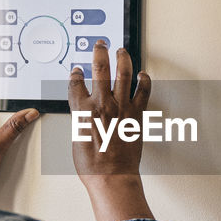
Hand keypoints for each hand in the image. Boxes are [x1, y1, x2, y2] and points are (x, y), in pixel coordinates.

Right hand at [68, 41, 153, 220]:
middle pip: (100, 70)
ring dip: (123, 59)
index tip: (77, 70)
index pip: (76, 84)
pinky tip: (143, 75)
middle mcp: (102, 105)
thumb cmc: (92, 164)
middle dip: (100, 52)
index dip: (76, 74)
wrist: (111, 176)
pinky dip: (144, 81)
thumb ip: (80, 120)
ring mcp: (121, 108)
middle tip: (101, 44)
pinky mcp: (137, 114)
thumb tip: (83, 114)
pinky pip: (143, 92)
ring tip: (122, 51)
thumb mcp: (76, 139)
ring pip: (123, 74)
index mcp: (83, 111)